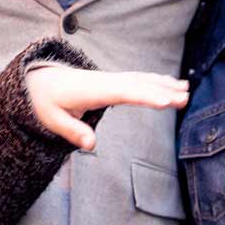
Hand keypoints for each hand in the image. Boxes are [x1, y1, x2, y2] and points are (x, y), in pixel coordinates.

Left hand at [25, 66, 188, 150]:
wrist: (38, 80)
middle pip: (139, 84)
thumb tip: (91, 145)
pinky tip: (169, 84)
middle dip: (163, 91)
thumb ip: (72, 131)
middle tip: (186, 98)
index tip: (166, 102)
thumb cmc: (45, 101)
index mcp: (93, 90)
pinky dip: (155, 81)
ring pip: (141, 79)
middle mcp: (105, 81)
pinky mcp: (112, 81)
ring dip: (164, 84)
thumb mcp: (51, 119)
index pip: (124, 93)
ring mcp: (110, 79)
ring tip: (186, 90)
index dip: (146, 97)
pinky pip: (138, 79)